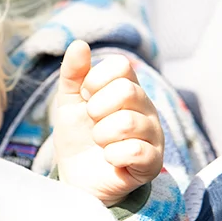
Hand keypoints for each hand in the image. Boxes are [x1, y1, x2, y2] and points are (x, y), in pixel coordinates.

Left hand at [51, 40, 163, 206]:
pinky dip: (112, 155)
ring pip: (129, 122)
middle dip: (97, 108)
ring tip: (99, 142)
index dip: (95, 80)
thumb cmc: (77, 136)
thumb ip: (73, 74)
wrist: (76, 177)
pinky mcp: (152, 162)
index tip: (85, 97)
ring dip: (101, 134)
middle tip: (92, 122)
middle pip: (127, 91)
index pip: (122, 65)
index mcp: (128, 89)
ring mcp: (153, 135)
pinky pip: (135, 151)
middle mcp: (146, 108)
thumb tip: (79, 44)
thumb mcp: (68, 102)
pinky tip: (109, 158)